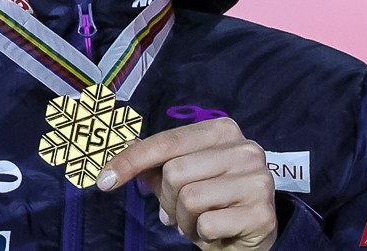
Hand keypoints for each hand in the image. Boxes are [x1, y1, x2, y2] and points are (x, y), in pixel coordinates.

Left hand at [97, 117, 276, 250]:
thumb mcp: (184, 177)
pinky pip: (208, 224)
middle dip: (168, 200)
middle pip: (175, 171)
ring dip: (185, 220)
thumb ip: (156, 163)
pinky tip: (215, 233)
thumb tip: (118, 151)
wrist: (251, 236)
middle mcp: (245, 149)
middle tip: (180, 212)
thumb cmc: (214, 201)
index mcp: (222, 130)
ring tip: (199, 222)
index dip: (131, 161)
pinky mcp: (262, 213)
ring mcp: (257, 179)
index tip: (103, 179)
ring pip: (190, 198)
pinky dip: (202, 235)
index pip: (166, 142)